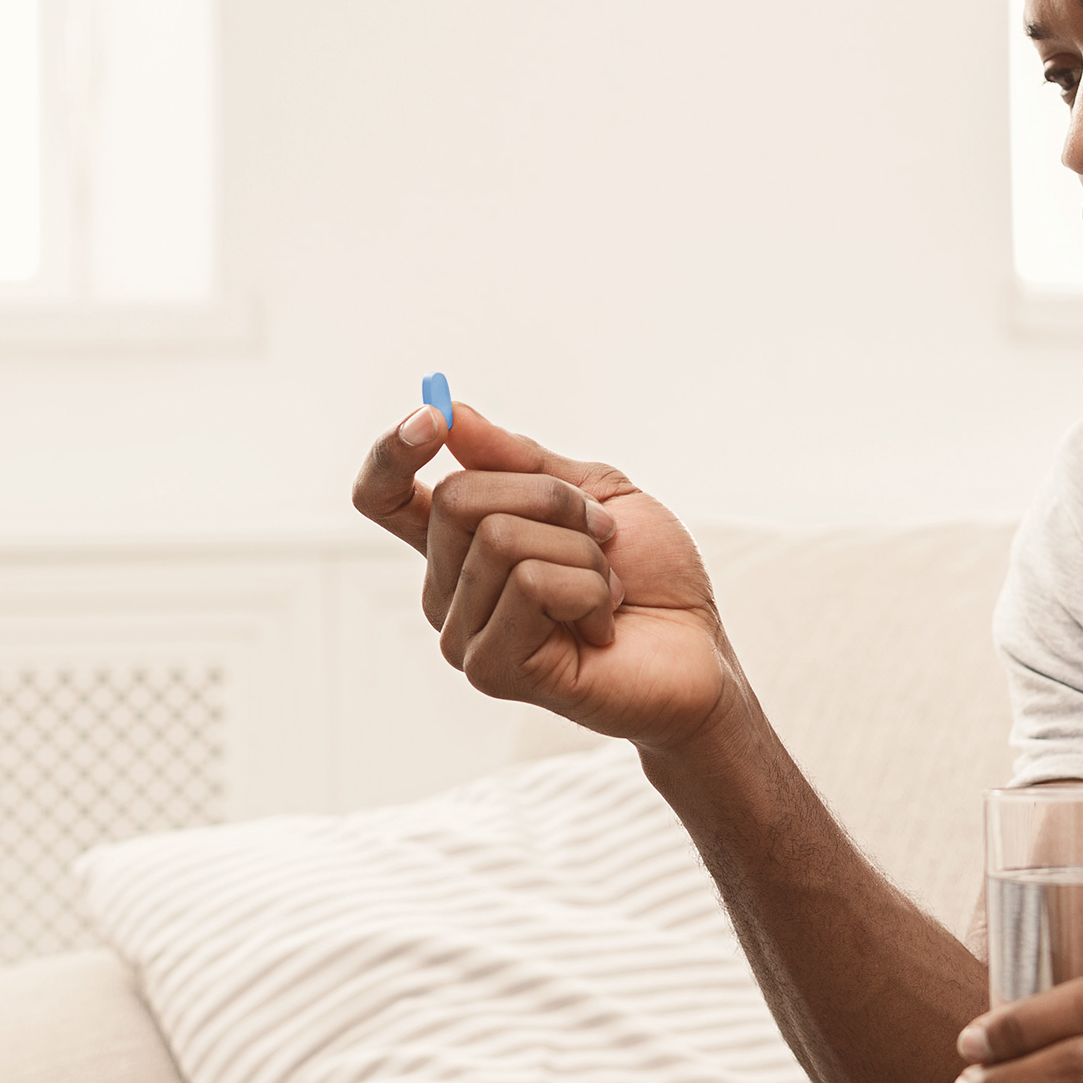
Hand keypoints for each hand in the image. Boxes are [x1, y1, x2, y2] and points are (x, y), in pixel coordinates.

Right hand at [350, 399, 738, 749]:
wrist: (699, 654)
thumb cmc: (651, 576)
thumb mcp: (593, 491)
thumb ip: (520, 460)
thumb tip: (453, 413)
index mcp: (460, 545)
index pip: (383, 495)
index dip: (392, 452)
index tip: (432, 416)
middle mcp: (448, 590)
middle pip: (456, 497)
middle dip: (550, 497)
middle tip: (602, 533)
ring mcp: (463, 634)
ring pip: (499, 538)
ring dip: (581, 550)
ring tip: (608, 589)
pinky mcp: (491, 669)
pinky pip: (531, 584)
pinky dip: (590, 589)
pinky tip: (603, 626)